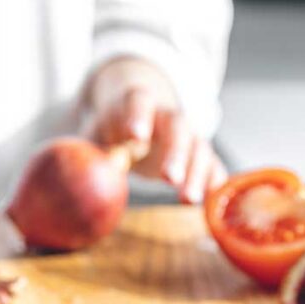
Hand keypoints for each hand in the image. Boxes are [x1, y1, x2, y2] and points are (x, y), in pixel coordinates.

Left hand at [86, 59, 227, 202]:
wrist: (139, 119)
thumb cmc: (111, 129)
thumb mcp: (96, 135)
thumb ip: (94, 151)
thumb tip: (90, 173)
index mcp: (137, 103)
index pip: (139, 102)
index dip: (138, 117)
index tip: (135, 136)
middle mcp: (168, 117)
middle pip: (177, 128)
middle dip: (175, 153)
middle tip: (169, 178)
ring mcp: (188, 135)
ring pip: (199, 148)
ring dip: (197, 174)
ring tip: (188, 200)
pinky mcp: (200, 155)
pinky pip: (213, 166)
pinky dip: (214, 183)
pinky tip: (211, 201)